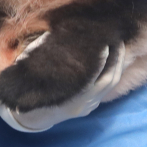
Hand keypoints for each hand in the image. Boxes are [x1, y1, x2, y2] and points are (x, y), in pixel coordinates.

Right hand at [0, 41, 124, 131]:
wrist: (30, 115)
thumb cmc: (29, 88)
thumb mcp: (36, 70)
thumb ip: (48, 53)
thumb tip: (63, 30)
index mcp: (72, 99)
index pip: (96, 78)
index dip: (104, 60)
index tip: (106, 42)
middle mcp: (84, 105)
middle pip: (110, 81)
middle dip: (117, 59)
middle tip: (116, 38)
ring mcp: (88, 107)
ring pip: (110, 85)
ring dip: (117, 65)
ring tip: (117, 45)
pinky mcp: (90, 106)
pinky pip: (106, 88)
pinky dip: (110, 72)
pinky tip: (110, 59)